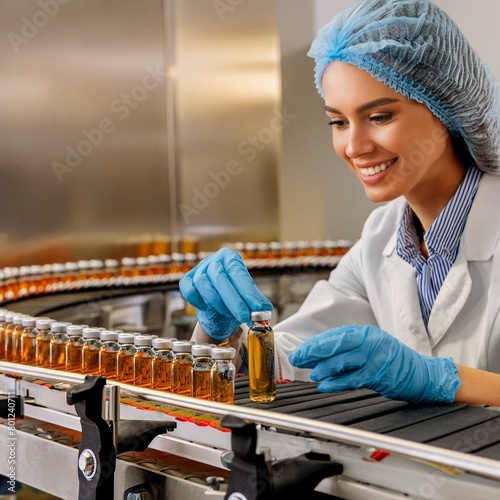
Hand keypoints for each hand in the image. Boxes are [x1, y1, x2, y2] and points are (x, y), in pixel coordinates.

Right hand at [179, 248, 272, 339]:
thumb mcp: (247, 295)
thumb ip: (254, 301)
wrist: (218, 303)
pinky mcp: (187, 280)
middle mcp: (214, 260)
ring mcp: (198, 269)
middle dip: (234, 301)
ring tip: (229, 314)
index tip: (257, 308)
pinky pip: (189, 290)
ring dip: (218, 303)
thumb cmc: (234, 294)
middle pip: (221, 278)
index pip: (239, 274)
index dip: (248, 292)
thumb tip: (265, 310)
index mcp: (231, 258)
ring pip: (204, 284)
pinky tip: (208, 308)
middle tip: (245, 316)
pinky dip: (198, 301)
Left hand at [289, 324, 459, 402]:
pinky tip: (326, 386)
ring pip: (342, 361)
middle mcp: (369, 341)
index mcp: (364, 332)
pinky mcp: (379, 374)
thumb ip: (347, 349)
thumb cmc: (392, 361)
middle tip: (298, 359)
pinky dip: (337, 383)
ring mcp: (375, 356)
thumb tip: (318, 354)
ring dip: (324, 368)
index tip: (300, 352)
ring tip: (313, 374)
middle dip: (313, 352)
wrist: (422, 374)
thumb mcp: (370, 347)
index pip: (333, 336)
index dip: (314, 344)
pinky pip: (353, 378)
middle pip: (335, 344)